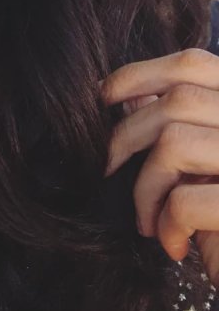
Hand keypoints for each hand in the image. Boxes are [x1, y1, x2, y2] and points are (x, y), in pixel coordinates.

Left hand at [102, 49, 218, 287]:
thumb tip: (129, 98)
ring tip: (150, 221)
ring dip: (145, 188)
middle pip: (178, 101)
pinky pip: (184, 201)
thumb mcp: (207, 168)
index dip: (139, 75)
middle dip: (127, 137)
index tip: (104, 99)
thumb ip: (180, 126)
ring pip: (174, 144)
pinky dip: (167, 226)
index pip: (195, 64)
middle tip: (111, 172)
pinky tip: (174, 246)